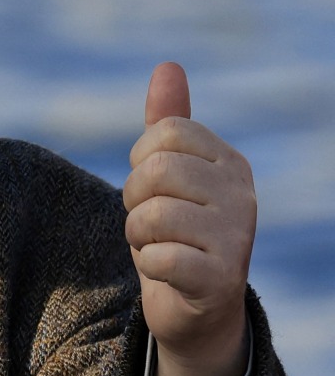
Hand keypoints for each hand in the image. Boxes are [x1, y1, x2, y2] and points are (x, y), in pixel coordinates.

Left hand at [124, 62, 253, 367]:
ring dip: (138, 235)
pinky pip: (159, 257)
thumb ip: (168, 122)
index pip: (165, 133)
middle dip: (134, 199)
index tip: (153, 187)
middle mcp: (242, 194)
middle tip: (150, 222)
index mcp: (230, 162)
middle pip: (155, 171)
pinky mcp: (222, 278)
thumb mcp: (168, 174)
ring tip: (158, 246)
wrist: (196, 310)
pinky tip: (167, 272)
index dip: (141, 160)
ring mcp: (237, 237)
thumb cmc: (177, 233)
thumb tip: (168, 65)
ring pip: (151, 215)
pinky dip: (148, 265)